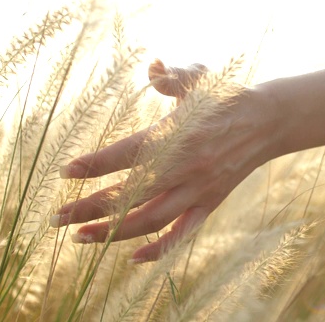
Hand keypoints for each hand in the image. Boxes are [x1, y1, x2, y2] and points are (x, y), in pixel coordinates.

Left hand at [51, 59, 281, 262]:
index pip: (128, 154)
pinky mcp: (210, 203)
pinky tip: (134, 257)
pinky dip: (159, 249)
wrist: (267, 121)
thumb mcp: (199, 79)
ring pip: (151, 220)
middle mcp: (185, 168)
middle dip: (91, 208)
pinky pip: (183, 233)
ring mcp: (198, 189)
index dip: (95, 164)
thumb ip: (171, 76)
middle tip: (57, 218)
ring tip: (81, 238)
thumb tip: (151, 67)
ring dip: (113, 232)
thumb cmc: (227, 98)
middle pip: (131, 194)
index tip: (66, 172)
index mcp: (177, 136)